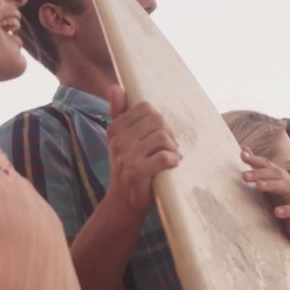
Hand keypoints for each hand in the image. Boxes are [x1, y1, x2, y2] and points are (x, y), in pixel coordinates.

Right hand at [105, 86, 181, 214]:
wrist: (123, 202)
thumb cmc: (126, 167)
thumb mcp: (119, 140)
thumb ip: (119, 113)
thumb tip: (115, 87)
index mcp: (115, 129)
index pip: (146, 108)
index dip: (158, 120)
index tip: (159, 134)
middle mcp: (119, 140)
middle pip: (157, 120)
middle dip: (168, 133)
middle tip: (168, 147)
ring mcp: (127, 156)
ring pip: (163, 137)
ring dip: (172, 148)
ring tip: (170, 157)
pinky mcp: (138, 172)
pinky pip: (165, 156)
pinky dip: (173, 160)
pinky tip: (171, 165)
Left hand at [240, 147, 289, 251]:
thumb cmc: (281, 209)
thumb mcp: (267, 190)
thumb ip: (257, 173)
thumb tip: (243, 151)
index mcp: (282, 179)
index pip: (269, 165)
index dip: (256, 160)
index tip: (242, 155)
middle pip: (277, 174)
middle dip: (260, 173)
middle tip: (244, 176)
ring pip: (287, 187)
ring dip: (272, 185)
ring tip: (258, 186)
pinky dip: (287, 210)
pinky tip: (276, 212)